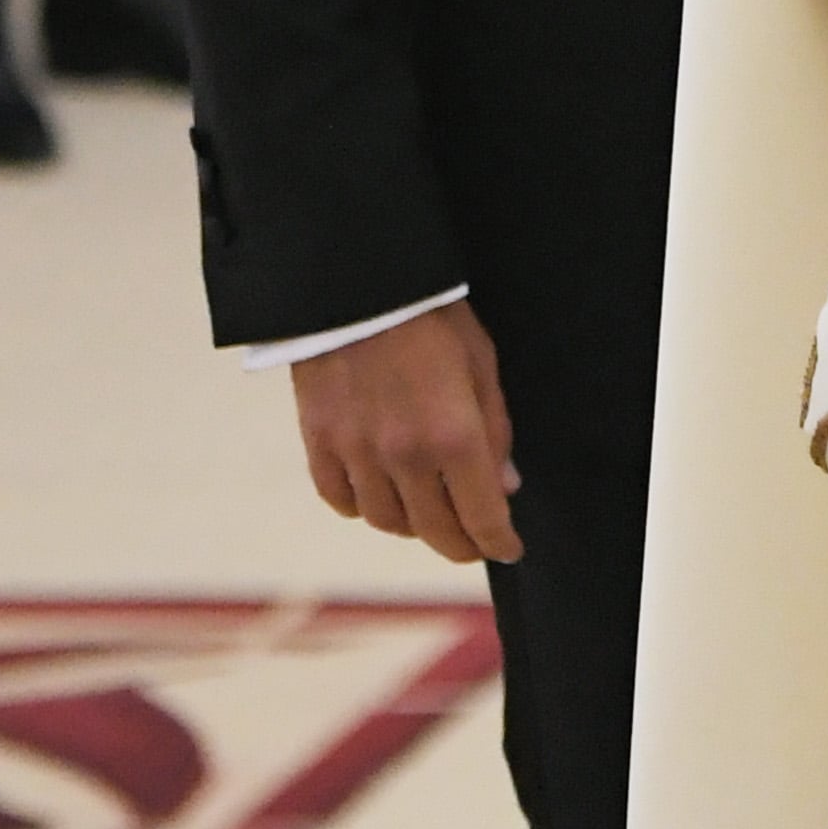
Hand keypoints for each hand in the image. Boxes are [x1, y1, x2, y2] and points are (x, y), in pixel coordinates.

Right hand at [292, 299, 518, 567]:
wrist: (355, 280)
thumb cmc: (429, 314)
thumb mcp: (481, 363)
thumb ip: (495, 430)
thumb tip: (505, 485)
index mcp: (454, 435)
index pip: (482, 517)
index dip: (500, 542)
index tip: (508, 548)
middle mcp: (404, 455)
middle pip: (435, 530)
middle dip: (461, 543)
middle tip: (473, 541)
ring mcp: (357, 452)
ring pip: (387, 521)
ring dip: (413, 525)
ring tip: (427, 511)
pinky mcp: (319, 441)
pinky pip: (340, 498)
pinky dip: (361, 506)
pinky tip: (378, 495)